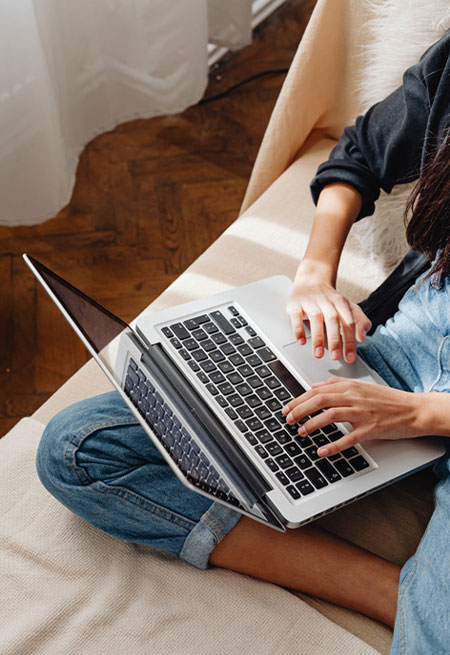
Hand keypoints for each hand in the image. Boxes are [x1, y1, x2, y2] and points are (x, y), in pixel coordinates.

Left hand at [281, 377, 420, 455]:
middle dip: (300, 410)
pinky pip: (349, 438)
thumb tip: (315, 386)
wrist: (414, 409)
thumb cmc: (388, 400)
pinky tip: (322, 450)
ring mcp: (362, 413)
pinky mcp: (371, 429)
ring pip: (330, 415)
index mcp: (350, 386)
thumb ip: (337, 385)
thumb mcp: (361, 386)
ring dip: (312, 424)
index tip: (287, 408)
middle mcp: (354, 397)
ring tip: (301, 432)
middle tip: (288, 420)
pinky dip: (333, 445)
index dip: (299, 399)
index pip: (317, 390)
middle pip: (319, 400)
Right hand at [286, 272, 371, 363]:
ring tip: (318, 354)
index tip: (349, 357)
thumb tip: (362, 337)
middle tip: (335, 356)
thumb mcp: (349, 308)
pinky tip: (301, 341)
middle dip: (334, 339)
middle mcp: (326, 302)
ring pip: (315, 318)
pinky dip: (298, 329)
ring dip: (317, 337)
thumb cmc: (330, 299)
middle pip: (333, 319)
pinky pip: (296, 316)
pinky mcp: (295, 304)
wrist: (311, 280)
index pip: (348, 323)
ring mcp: (310, 302)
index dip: (349, 341)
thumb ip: (360, 321)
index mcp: (341, 303)